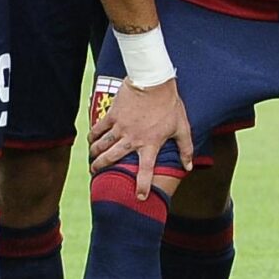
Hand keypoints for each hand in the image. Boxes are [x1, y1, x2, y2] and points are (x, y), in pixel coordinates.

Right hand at [87, 77, 193, 199]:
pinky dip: (93, 135)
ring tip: (91, 160)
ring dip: (95, 154)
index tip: (140, 197)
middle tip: (96, 173)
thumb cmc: (169, 104)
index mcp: (150, 144)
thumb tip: (188, 167)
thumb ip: (185, 148)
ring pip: (102, 145)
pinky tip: (90, 140)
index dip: (142, 186)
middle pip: (112, 158)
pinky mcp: (112, 115)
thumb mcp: (181, 126)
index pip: (145, 170)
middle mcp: (132, 139)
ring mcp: (120, 127)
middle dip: (102, 168)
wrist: (153, 80)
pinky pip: (99, 128)